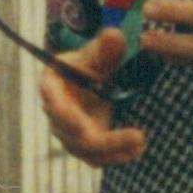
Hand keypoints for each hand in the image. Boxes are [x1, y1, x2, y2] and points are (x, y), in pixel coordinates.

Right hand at [39, 30, 143, 166]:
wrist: (88, 81)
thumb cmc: (88, 66)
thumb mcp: (96, 54)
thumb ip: (104, 47)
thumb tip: (114, 35)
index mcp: (52, 87)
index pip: (52, 101)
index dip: (63, 114)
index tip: (81, 123)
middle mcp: (57, 115)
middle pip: (74, 135)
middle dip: (104, 140)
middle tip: (134, 136)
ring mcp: (70, 134)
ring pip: (88, 151)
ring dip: (115, 151)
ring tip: (140, 142)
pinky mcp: (85, 146)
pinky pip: (99, 158)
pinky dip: (118, 156)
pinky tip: (139, 150)